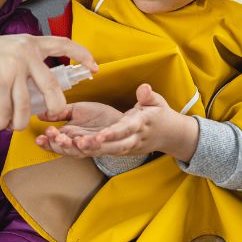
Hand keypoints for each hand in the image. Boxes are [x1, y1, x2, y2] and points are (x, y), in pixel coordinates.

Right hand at [0, 36, 97, 132]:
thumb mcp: (9, 48)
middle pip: (52, 88)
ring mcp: (13, 69)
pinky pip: (7, 113)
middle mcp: (25, 54)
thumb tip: (43, 84)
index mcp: (31, 43)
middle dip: (55, 109)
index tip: (95, 69)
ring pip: (27, 107)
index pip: (64, 44)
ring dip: (18, 123)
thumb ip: (27, 60)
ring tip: (10, 126)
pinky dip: (1, 124)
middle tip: (51, 117)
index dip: (82, 56)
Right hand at [35, 102, 122, 157]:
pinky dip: (93, 143)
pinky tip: (88, 138)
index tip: (39, 137)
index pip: (54, 142)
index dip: (46, 142)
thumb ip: (60, 113)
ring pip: (80, 151)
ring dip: (74, 146)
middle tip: (54, 136)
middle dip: (58, 144)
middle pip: (65, 149)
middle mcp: (78, 143)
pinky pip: (98, 146)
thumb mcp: (76, 110)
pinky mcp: (105, 144)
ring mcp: (91, 145)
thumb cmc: (98, 116)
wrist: (120, 120)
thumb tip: (40, 114)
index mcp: (70, 135)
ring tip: (68, 138)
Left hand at [70, 84, 199, 160]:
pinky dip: (90, 151)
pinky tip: (73, 147)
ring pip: (107, 152)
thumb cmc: (160, 115)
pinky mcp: (121, 151)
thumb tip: (144, 88)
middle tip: (79, 143)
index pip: (126, 130)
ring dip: (90, 150)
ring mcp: (127, 147)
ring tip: (72, 145)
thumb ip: (149, 96)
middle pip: (114, 146)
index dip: (113, 133)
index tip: (100, 134)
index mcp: (141, 125)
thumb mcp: (157, 102)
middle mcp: (133, 139)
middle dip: (97, 146)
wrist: (169, 135)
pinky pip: (105, 153)